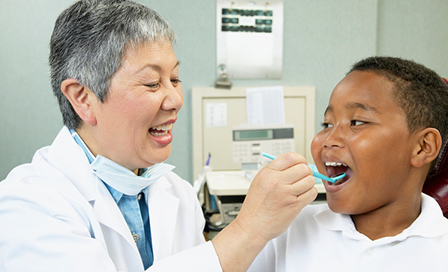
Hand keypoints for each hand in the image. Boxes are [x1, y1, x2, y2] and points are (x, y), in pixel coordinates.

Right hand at [212, 152, 316, 270]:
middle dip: (306, 172)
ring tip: (301, 189)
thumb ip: (275, 171)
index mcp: (268, 173)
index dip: (299, 160)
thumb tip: (294, 165)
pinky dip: (310, 194)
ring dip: (308, 184)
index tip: (300, 165)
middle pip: (303, 168)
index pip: (291, 157)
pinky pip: (312, 193)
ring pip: (310, 180)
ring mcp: (287, 193)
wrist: (252, 226)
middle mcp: (277, 181)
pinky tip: (302, 196)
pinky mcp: (295, 205)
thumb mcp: (260, 181)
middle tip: (302, 178)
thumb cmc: (256, 206)